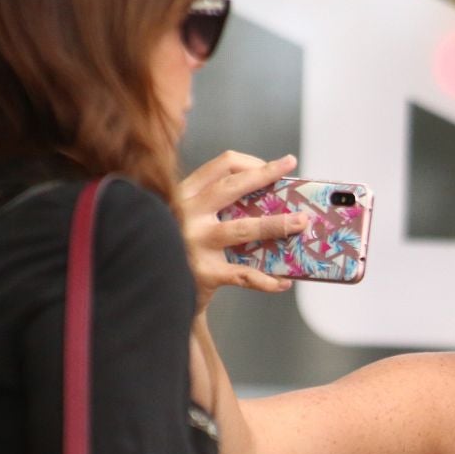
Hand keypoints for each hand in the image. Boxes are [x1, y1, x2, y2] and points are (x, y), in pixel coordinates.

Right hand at [180, 151, 308, 309]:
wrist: (154, 291)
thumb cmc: (178, 250)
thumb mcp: (187, 218)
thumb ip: (213, 207)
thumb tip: (267, 203)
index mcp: (185, 195)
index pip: (221, 166)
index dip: (252, 162)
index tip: (275, 166)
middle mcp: (187, 213)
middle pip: (234, 187)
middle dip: (266, 175)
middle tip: (291, 170)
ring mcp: (195, 242)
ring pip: (245, 227)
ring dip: (279, 224)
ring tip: (300, 223)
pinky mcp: (204, 272)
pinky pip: (245, 274)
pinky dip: (268, 280)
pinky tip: (284, 282)